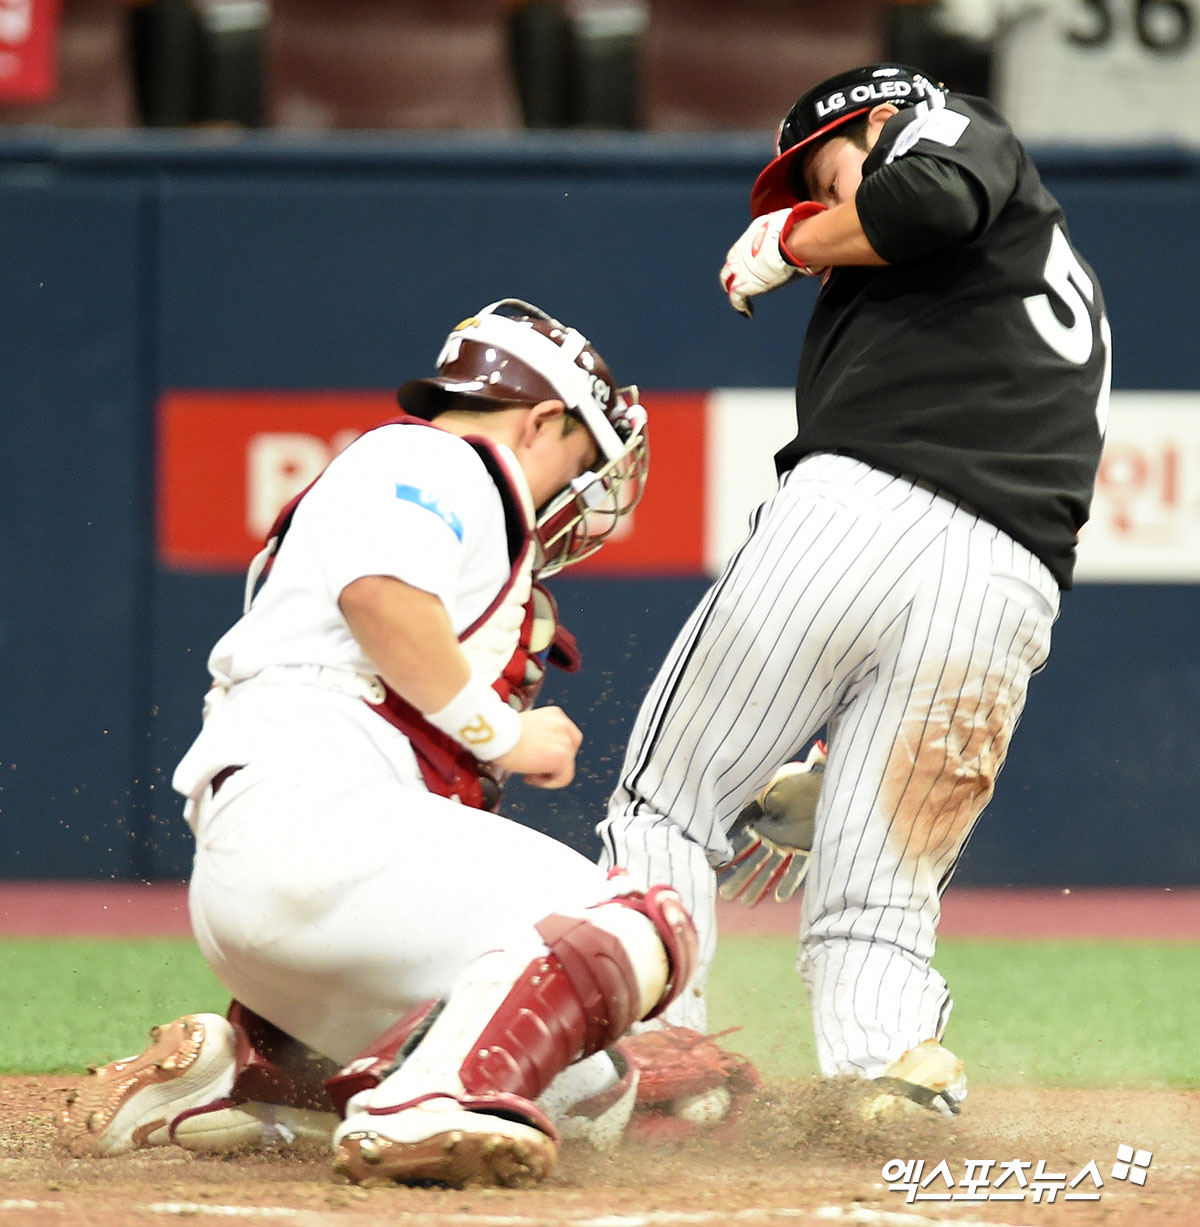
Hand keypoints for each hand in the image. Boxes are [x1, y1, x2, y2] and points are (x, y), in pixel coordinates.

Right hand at [493, 705, 581, 788]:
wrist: (496, 734)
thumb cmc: (501, 732)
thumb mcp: (526, 726)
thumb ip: (540, 735)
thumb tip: (539, 751)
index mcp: (555, 714)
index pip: (566, 736)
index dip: (553, 750)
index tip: (535, 756)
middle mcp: (563, 725)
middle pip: (570, 751)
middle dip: (553, 762)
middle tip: (533, 767)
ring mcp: (564, 741)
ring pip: (567, 767)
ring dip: (548, 773)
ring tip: (529, 772)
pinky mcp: (562, 756)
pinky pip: (564, 778)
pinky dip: (548, 783)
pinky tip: (530, 777)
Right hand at [717, 741, 825, 904]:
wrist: (829, 786)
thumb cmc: (807, 776)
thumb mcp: (791, 773)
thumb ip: (776, 775)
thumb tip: (794, 757)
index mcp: (763, 814)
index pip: (742, 835)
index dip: (729, 851)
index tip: (714, 865)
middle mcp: (773, 831)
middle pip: (752, 858)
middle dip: (738, 876)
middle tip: (723, 894)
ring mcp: (788, 842)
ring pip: (769, 867)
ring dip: (756, 885)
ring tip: (744, 903)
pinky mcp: (806, 849)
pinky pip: (796, 869)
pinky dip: (787, 882)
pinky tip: (777, 898)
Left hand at [719, 203, 825, 317]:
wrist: (790, 243)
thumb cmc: (796, 232)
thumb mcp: (793, 228)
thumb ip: (797, 234)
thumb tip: (817, 236)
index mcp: (752, 234)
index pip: (744, 246)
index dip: (746, 256)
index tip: (753, 263)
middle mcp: (741, 250)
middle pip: (731, 262)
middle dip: (734, 271)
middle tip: (740, 280)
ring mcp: (739, 268)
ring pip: (727, 280)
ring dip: (733, 288)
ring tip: (742, 299)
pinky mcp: (742, 284)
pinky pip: (736, 299)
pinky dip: (741, 306)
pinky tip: (748, 312)